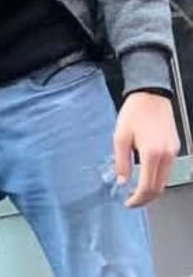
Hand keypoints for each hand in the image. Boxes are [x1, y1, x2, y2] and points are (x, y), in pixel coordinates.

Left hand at [114, 92, 179, 207]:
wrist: (150, 93)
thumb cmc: (135, 111)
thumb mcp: (120, 136)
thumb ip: (121, 162)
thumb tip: (121, 181)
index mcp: (151, 153)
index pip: (147, 187)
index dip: (137, 199)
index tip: (128, 202)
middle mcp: (166, 155)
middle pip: (158, 188)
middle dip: (145, 198)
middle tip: (132, 199)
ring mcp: (173, 151)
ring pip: (165, 180)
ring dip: (151, 188)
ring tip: (137, 188)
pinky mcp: (175, 146)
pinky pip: (167, 169)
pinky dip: (157, 177)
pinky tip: (146, 174)